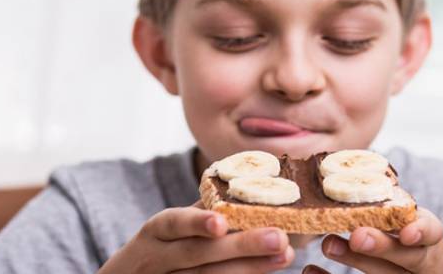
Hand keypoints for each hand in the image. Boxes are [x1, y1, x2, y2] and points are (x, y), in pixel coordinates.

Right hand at [98, 202, 293, 273]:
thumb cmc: (162, 246)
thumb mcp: (171, 226)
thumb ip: (202, 207)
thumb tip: (249, 177)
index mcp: (157, 232)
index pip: (174, 223)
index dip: (196, 223)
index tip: (221, 222)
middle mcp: (158, 259)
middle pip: (199, 254)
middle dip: (242, 247)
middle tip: (279, 237)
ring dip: (251, 267)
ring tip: (285, 254)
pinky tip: (266, 270)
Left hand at [303, 207, 442, 273]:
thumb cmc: (407, 237)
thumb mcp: (407, 219)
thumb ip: (387, 204)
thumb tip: (344, 170)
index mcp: (428, 237)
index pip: (432, 233)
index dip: (422, 233)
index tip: (407, 233)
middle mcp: (419, 262)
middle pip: (407, 258)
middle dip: (382, 247)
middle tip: (357, 235)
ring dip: (354, 261)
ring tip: (328, 244)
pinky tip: (310, 270)